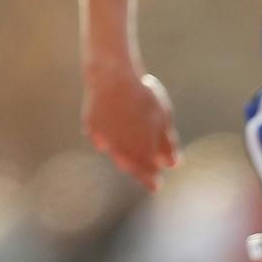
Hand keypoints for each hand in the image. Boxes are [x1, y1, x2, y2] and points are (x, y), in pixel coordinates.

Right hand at [83, 67, 179, 191]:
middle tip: (145, 170)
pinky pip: (99, 137)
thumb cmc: (142, 96)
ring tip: (131, 152)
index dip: (151, 180)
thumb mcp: (162, 118)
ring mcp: (101, 137)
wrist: (112, 75)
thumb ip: (166, 144)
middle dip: (137, 168)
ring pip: (114, 151)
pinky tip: (112, 132)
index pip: (146, 173)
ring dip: (123, 153)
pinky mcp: (90, 125)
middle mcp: (118, 149)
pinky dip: (107, 138)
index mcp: (138, 151)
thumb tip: (172, 165)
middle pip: (128, 164)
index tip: (156, 185)